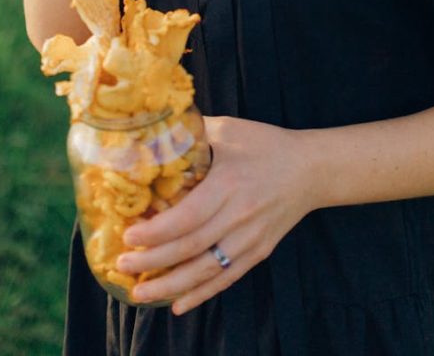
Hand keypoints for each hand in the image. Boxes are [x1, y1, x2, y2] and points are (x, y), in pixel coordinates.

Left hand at [115, 116, 311, 314]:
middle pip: (191, 248)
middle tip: (122, 265)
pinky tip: (177, 304)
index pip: (188, 217)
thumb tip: (154, 132)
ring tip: (140, 294)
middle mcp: (239, 217)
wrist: (311, 169)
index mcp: (229, 185)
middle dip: (153, 262)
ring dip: (171, 286)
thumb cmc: (266, 144)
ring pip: (206, 271)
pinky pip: (226, 278)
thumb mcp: (229, 130)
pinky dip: (201, 294)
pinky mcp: (258, 252)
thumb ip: (193, 132)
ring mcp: (250, 239)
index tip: (129, 237)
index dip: (157, 232)